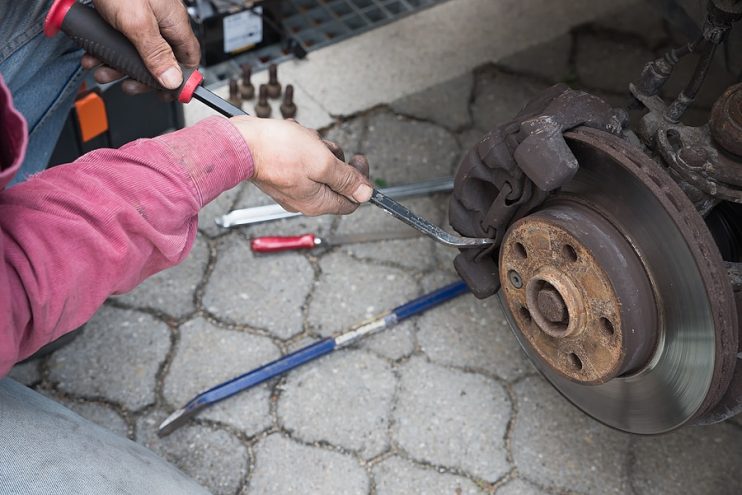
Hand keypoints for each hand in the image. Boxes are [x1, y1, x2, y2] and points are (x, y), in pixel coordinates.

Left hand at [81, 0, 199, 94]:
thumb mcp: (137, 23)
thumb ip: (156, 53)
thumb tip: (173, 80)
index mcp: (173, 23)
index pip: (188, 59)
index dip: (180, 80)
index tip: (169, 94)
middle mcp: (160, 23)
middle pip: (160, 62)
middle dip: (140, 77)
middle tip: (128, 85)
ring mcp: (140, 21)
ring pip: (135, 55)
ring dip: (117, 67)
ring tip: (102, 70)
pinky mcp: (121, 18)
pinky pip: (118, 43)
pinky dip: (105, 53)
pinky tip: (94, 56)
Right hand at [230, 116, 372, 215]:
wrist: (239, 143)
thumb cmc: (277, 151)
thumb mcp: (323, 163)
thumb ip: (347, 180)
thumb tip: (367, 194)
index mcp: (317, 203)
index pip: (351, 201)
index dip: (360, 180)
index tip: (358, 160)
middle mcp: (304, 200)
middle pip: (335, 181)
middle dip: (333, 158)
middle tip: (324, 146)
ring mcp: (291, 188)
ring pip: (319, 166)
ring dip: (317, 148)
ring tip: (304, 140)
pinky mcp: (281, 175)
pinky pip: (302, 160)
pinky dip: (302, 146)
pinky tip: (293, 139)